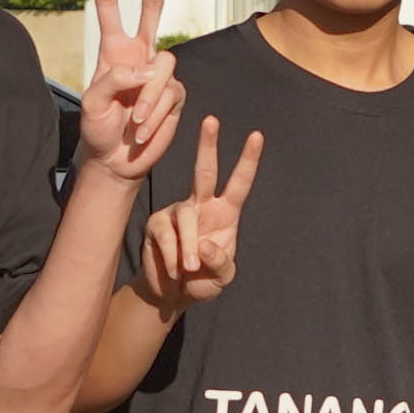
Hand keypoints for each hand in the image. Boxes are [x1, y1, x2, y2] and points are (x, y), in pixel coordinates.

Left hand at [82, 0, 185, 185]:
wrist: (117, 160)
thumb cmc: (99, 130)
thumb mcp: (92, 104)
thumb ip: (113, 80)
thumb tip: (146, 70)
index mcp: (113, 50)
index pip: (109, 8)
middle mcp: (138, 55)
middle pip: (152, 8)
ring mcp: (158, 74)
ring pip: (164, 65)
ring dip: (149, 97)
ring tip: (135, 122)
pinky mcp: (175, 94)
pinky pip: (172, 93)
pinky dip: (157, 112)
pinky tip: (144, 129)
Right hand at [136, 117, 262, 313]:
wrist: (171, 293)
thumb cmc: (202, 280)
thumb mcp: (221, 278)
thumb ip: (220, 263)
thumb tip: (204, 246)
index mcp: (225, 213)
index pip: (239, 183)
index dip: (248, 160)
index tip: (257, 135)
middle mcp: (201, 206)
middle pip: (205, 171)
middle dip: (208, 145)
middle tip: (211, 119)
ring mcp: (176, 212)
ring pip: (185, 217)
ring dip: (189, 246)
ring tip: (189, 268)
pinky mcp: (156, 224)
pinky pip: (166, 236)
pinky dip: (172, 257)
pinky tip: (174, 269)